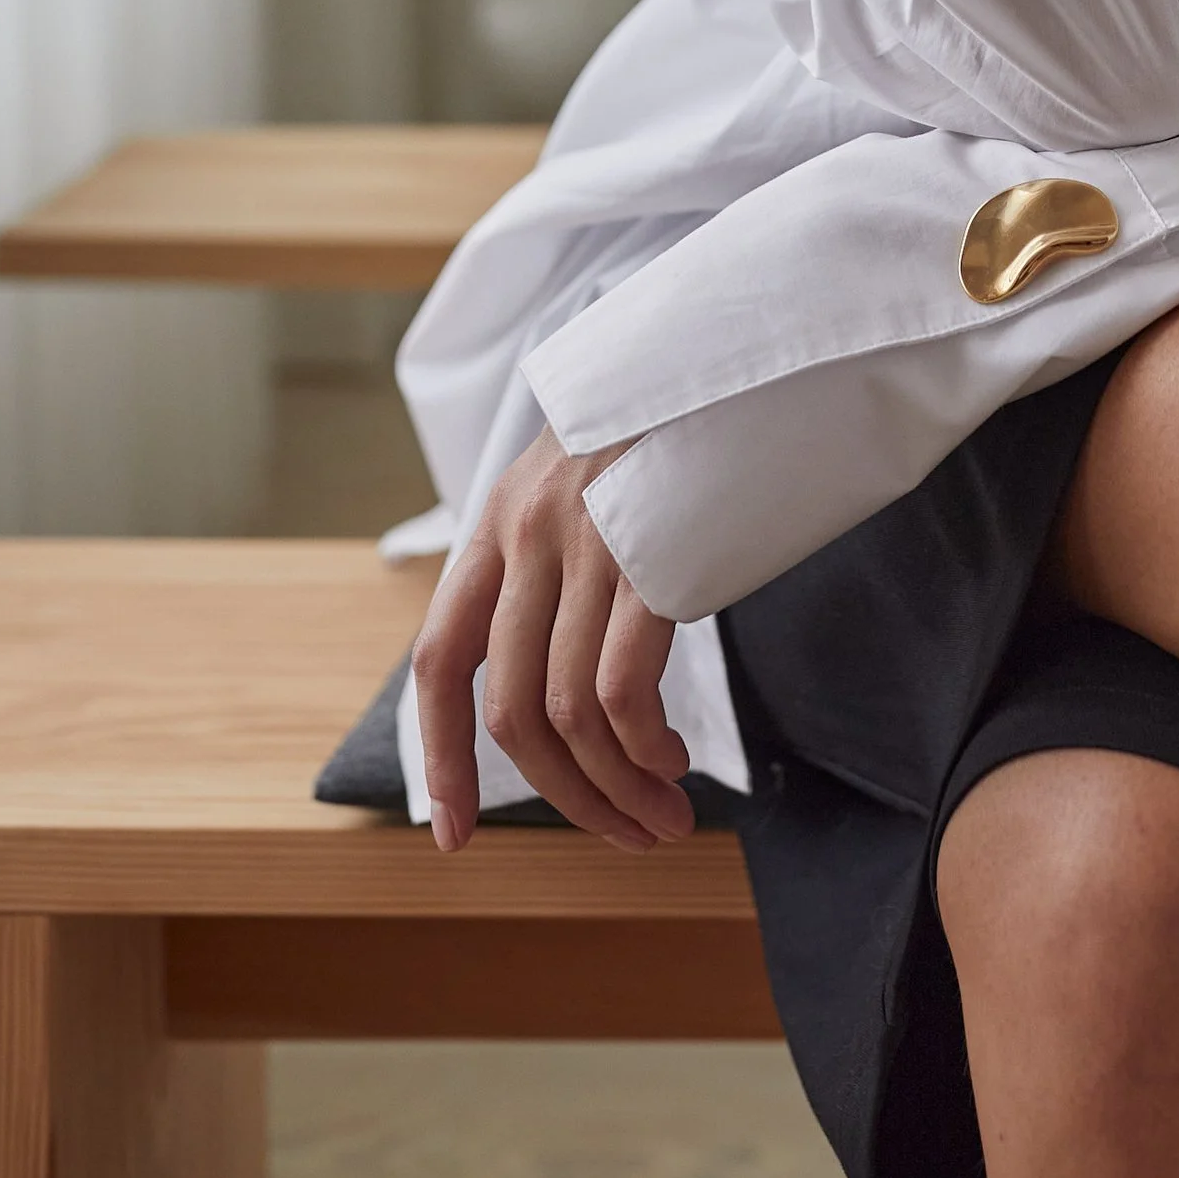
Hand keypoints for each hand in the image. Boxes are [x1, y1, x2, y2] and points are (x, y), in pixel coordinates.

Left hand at [410, 426, 689, 855]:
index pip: (439, 661)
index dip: (439, 758)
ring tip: (664, 817)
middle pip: (510, 710)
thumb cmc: (679, 427)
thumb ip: (561, 560)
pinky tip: (673, 760)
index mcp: (500, 522)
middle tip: (627, 834)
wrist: (739, 340)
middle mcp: (528, 532)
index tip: (455, 837)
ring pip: (567, 714)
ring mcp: (587, 540)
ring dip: (616, 790)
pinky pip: (621, 690)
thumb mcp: (590, 481)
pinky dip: (643, 750)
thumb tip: (569, 676)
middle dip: (565, 796)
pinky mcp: (649, 552)